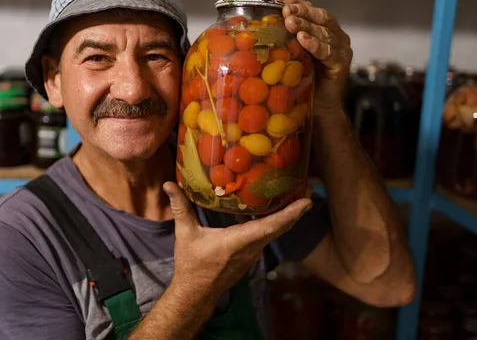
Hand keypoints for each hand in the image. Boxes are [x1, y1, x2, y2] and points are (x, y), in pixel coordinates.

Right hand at [164, 181, 311, 299]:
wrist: (196, 293)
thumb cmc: (192, 265)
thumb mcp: (185, 233)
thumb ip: (180, 207)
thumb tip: (169, 184)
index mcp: (239, 241)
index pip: (271, 226)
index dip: (290, 214)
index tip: (306, 201)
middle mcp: (251, 248)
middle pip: (280, 228)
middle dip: (296, 211)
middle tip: (307, 192)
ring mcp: (253, 253)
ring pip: (275, 232)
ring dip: (287, 217)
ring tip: (294, 197)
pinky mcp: (251, 255)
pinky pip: (267, 236)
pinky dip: (275, 223)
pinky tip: (271, 211)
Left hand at [273, 0, 352, 113]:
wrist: (321, 107)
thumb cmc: (304, 80)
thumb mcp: (293, 55)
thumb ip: (285, 40)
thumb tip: (260, 27)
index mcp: (324, 30)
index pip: (311, 10)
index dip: (297, 3)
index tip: (279, 0)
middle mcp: (335, 36)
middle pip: (321, 17)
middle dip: (302, 11)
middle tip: (286, 10)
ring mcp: (341, 49)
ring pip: (324, 32)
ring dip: (307, 26)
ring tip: (291, 23)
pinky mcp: (341, 64)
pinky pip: (328, 52)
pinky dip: (315, 45)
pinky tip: (303, 40)